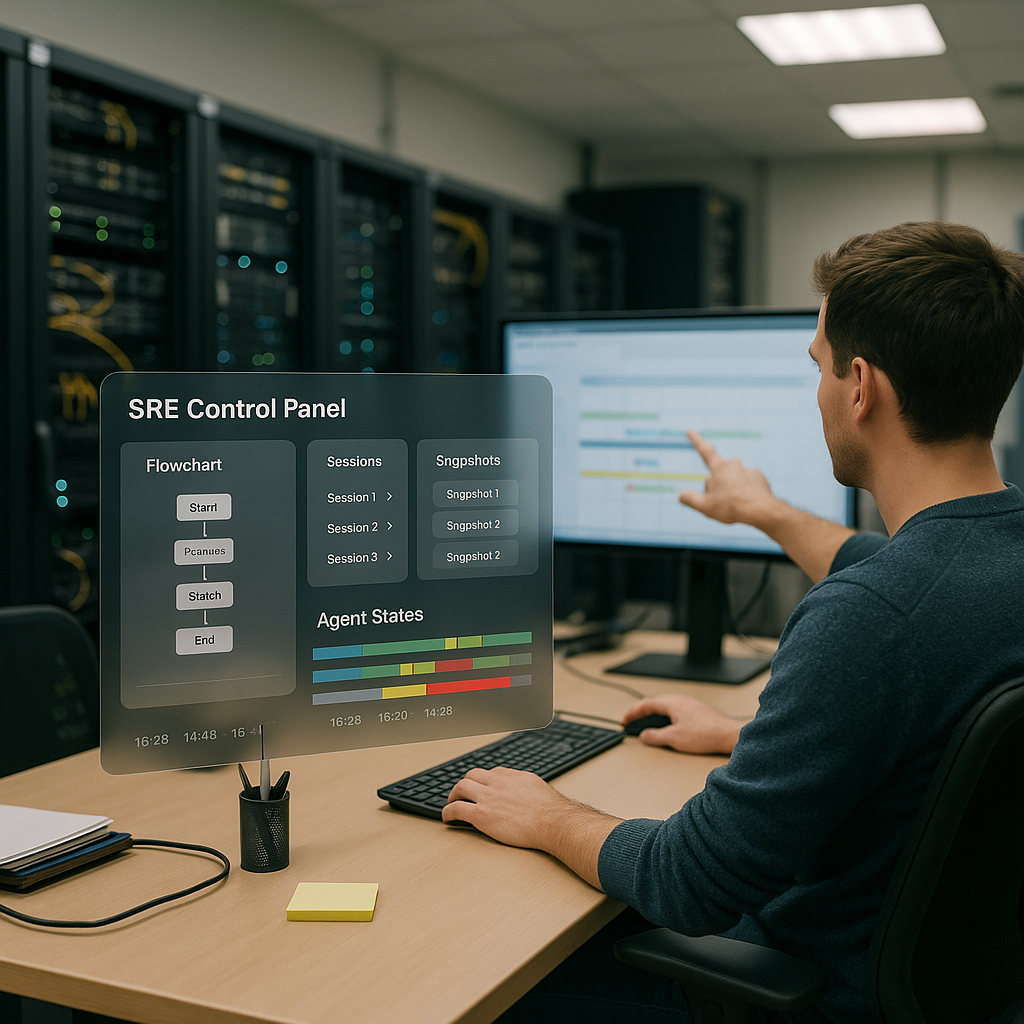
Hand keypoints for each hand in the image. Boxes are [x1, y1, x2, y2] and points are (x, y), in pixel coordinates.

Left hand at [442, 767, 570, 847]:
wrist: (552, 822)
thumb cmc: (550, 811)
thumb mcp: (537, 788)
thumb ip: (524, 786)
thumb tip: (523, 790)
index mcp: (511, 777)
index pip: (490, 773)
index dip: (482, 781)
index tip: (481, 788)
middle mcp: (497, 783)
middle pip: (472, 775)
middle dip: (464, 784)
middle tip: (461, 794)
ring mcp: (488, 797)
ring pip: (461, 787)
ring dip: (453, 795)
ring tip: (451, 804)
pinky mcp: (481, 814)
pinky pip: (457, 809)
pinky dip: (447, 812)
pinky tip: (447, 818)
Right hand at [622, 695, 744, 754]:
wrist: (729, 735)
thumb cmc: (706, 734)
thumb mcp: (674, 738)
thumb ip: (655, 736)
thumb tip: (645, 735)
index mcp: (672, 702)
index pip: (646, 704)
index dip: (632, 713)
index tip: (624, 721)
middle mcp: (680, 700)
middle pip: (654, 703)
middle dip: (640, 713)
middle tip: (631, 722)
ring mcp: (690, 705)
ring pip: (665, 707)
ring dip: (652, 715)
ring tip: (645, 724)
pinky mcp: (697, 712)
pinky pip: (674, 711)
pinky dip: (664, 717)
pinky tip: (666, 727)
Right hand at [678, 430, 776, 527]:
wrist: (760, 510)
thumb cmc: (731, 507)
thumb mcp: (704, 506)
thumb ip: (690, 499)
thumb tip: (681, 495)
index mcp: (719, 467)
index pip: (704, 450)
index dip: (696, 440)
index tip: (690, 431)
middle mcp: (734, 464)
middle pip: (718, 473)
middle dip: (717, 485)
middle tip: (720, 503)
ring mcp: (748, 469)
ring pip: (733, 479)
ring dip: (731, 488)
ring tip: (735, 505)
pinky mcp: (759, 477)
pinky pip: (747, 483)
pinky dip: (744, 491)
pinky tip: (746, 502)